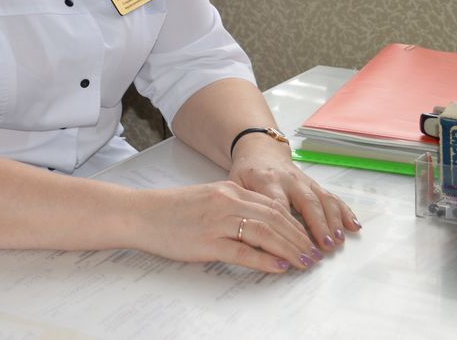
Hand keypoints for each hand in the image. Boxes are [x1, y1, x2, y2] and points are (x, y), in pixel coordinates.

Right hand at [130, 180, 324, 273]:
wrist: (141, 214)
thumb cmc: (172, 210)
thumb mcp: (208, 200)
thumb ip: (233, 208)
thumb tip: (261, 225)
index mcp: (229, 190)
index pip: (272, 206)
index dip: (295, 223)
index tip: (308, 237)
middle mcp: (227, 202)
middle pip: (275, 219)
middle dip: (299, 237)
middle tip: (315, 253)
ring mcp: (218, 222)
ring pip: (265, 234)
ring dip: (289, 249)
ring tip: (305, 262)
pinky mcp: (208, 242)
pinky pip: (244, 252)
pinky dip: (265, 260)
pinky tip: (279, 267)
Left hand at [228, 136, 360, 253]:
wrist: (259, 150)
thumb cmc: (246, 173)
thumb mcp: (235, 186)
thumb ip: (242, 208)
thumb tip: (248, 237)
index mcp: (266, 181)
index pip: (278, 206)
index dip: (287, 228)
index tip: (293, 248)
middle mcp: (288, 180)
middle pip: (306, 202)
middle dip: (318, 225)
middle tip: (325, 246)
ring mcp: (304, 181)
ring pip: (322, 199)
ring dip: (333, 220)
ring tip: (338, 241)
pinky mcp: (314, 183)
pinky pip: (332, 196)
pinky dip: (345, 211)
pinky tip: (354, 226)